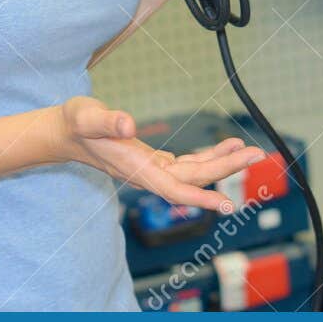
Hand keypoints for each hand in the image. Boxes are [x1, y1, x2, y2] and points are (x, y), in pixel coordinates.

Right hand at [57, 96, 264, 212]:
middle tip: (257, 155)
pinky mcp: (156, 161)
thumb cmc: (75, 124)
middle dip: (226, 168)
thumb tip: (128, 124)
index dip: (201, 197)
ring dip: (223, 162)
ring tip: (249, 150)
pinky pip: (188, 163)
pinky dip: (209, 155)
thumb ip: (106, 121)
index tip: (226, 205)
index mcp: (136, 168)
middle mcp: (149, 174)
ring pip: (195, 171)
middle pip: (193, 178)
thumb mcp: (86, 117)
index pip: (174, 189)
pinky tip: (226, 146)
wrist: (66, 133)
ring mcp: (153, 169)